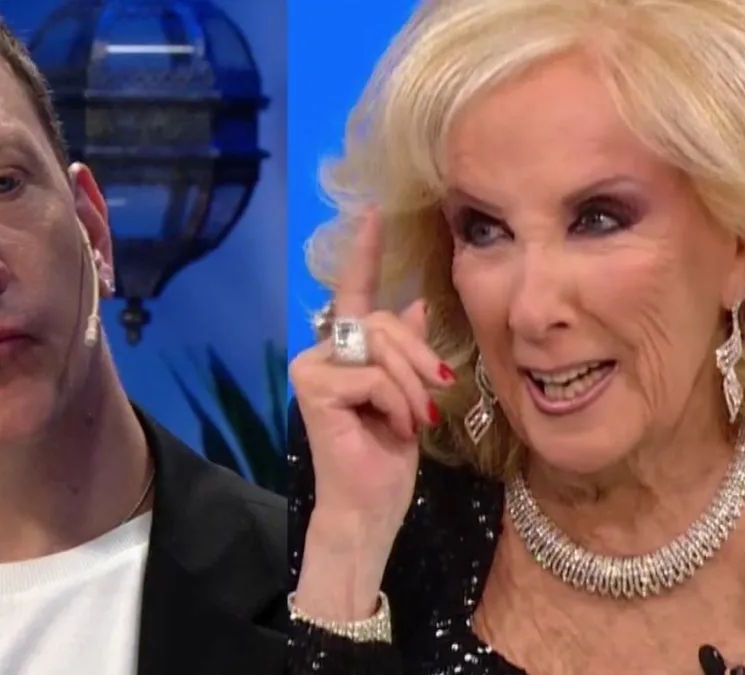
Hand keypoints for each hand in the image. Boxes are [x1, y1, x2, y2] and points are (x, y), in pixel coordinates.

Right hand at [289, 211, 455, 619]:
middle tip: (434, 398)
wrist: (369, 509)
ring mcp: (311, 366)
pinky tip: (392, 429)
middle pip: (384, 322)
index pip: (355, 292)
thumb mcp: (410, 396)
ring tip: (414, 421)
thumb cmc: (387, 458)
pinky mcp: (312, 385)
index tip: (372, 211)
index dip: (364, 252)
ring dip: (412, 388)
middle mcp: (320, 350)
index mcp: (343, 350)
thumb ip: (406, 351)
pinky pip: (374, 375)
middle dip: (420, 360)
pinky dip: (396, 404)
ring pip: (382, 347)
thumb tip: (416, 302)